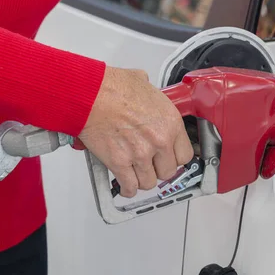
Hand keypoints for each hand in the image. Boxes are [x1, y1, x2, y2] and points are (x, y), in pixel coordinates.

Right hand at [78, 66, 193, 197]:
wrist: (89, 95)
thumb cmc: (111, 87)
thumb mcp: (144, 85)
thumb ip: (152, 99)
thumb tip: (148, 100)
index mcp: (170, 122)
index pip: (185, 155)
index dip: (175, 158)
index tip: (169, 158)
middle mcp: (159, 141)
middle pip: (168, 171)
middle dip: (158, 169)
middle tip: (150, 165)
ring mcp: (140, 155)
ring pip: (149, 182)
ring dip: (142, 179)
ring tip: (136, 174)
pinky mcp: (120, 164)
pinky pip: (130, 186)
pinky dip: (127, 189)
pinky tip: (126, 186)